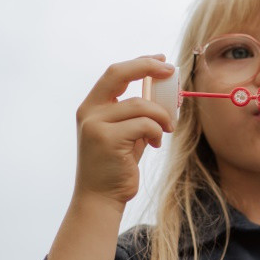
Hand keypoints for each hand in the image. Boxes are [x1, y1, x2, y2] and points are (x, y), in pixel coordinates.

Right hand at [73, 55, 176, 208]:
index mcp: (91, 107)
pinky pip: (144, 124)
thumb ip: (136, 114)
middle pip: (119, 73)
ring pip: (140, 105)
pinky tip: (155, 144)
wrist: (100, 199)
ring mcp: (95, 124)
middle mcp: (89, 112)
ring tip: (166, 130)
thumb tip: (162, 91)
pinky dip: (156, 131)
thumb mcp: (125, 134)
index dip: (139, 63)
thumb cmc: (116, 168)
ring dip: (161, 116)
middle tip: (170, 71)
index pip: (114, 73)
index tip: (161, 60)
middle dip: (147, 67)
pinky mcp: (107, 139)